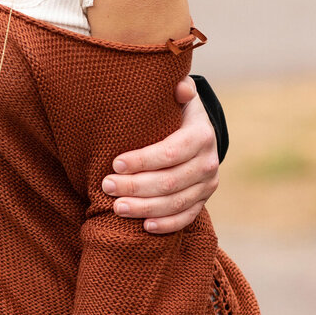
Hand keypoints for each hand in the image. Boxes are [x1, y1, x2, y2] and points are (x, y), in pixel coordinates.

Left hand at [103, 77, 219, 233]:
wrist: (197, 134)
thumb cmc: (176, 113)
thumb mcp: (180, 97)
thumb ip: (179, 89)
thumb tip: (179, 88)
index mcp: (201, 136)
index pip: (171, 152)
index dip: (143, 160)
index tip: (116, 163)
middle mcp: (208, 162)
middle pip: (170, 181)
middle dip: (136, 186)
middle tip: (107, 186)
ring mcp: (207, 185)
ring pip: (176, 203)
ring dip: (145, 208)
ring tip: (116, 207)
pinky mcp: (202, 201)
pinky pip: (186, 217)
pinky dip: (166, 224)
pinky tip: (144, 226)